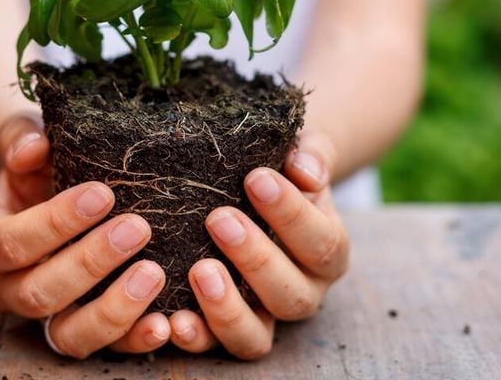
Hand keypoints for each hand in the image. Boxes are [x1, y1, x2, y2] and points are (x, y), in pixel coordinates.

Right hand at [0, 113, 171, 357]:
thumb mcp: (27, 142)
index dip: (56, 222)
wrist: (59, 188)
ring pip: (69, 334)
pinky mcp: (85, 333)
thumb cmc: (42, 165)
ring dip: (113, 309)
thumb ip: (22, 138)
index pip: (13, 243)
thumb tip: (34, 147)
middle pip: (40, 292)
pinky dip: (136, 341)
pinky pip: (106, 349)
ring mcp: (47, 318)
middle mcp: (9, 291)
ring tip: (154, 274)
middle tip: (137, 228)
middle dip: (90, 262)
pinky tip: (166, 321)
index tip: (102, 194)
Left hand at [168, 129, 348, 359]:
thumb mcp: (301, 152)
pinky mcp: (225, 329)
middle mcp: (303, 292)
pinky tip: (172, 319)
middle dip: (255, 259)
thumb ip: (311, 155)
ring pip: (256, 335)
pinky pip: (215, 347)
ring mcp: (264, 317)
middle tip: (219, 220)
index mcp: (328, 252)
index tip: (256, 178)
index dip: (291, 214)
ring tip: (199, 271)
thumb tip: (305, 170)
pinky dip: (195, 337)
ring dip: (227, 309)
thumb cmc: (280, 168)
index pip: (322, 243)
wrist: (255, 186)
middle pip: (291, 295)